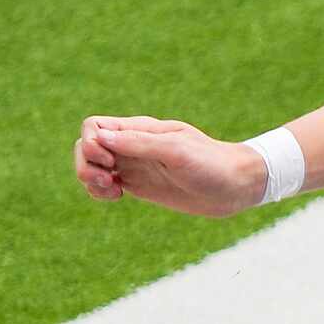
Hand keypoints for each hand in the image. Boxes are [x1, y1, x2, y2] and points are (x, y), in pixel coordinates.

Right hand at [72, 115, 265, 217]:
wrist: (238, 186)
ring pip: (92, 166)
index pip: (94, 126)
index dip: (91, 142)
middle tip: (106, 180)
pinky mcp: (140, 185)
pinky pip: (105, 185)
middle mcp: (133, 145)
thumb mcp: (177, 151)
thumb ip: (140, 144)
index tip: (109, 160)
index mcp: (141, 130)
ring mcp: (135, 165)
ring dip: (89, 178)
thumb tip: (100, 138)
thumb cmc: (212, 164)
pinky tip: (116, 196)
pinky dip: (100, 191)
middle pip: (87, 146)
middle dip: (85, 164)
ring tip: (111, 191)